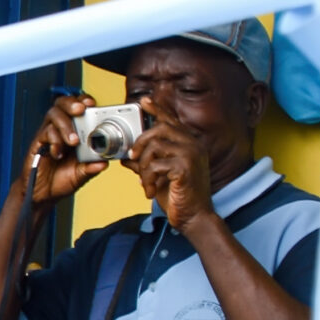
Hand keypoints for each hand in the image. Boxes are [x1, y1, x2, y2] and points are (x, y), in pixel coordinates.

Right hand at [25, 94, 115, 207]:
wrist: (43, 195)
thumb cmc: (61, 180)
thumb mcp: (82, 174)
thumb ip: (92, 167)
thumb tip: (104, 162)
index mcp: (74, 132)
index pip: (77, 108)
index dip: (84, 101)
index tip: (92, 104)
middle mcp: (60, 130)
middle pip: (62, 104)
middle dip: (72, 103)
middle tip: (80, 110)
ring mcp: (48, 135)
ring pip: (53, 115)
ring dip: (65, 125)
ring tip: (74, 141)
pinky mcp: (38, 143)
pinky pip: (44, 133)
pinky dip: (54, 140)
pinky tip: (58, 153)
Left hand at [128, 111, 215, 233]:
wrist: (193, 217)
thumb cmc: (177, 196)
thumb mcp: (157, 176)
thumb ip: (144, 163)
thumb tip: (126, 156)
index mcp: (188, 144)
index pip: (171, 121)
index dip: (157, 109)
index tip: (144, 102)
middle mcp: (193, 145)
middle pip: (159, 129)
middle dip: (140, 142)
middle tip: (131, 157)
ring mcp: (191, 155)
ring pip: (155, 145)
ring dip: (143, 166)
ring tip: (143, 182)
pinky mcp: (185, 168)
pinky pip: (155, 164)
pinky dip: (146, 178)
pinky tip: (148, 190)